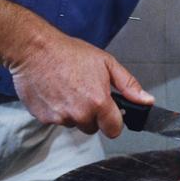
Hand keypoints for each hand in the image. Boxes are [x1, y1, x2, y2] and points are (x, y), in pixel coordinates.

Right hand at [8, 25, 151, 138]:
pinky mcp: (44, 118)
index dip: (114, 121)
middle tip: (85, 92)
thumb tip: (146, 100)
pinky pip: (56, 120)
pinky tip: (54, 91)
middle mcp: (80, 114)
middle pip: (93, 128)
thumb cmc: (68, 53)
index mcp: (98, 102)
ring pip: (74, 123)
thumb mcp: (106, 63)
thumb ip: (128, 85)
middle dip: (92, 115)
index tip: (110, 112)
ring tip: (67, 88)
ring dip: (73, 112)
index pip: (114, 130)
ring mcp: (60, 118)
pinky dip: (57, 110)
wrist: (34, 50)